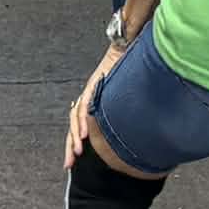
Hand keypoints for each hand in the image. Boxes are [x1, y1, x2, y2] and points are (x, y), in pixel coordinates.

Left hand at [65, 31, 130, 161]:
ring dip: (75, 137)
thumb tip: (139, 127)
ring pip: (77, 117)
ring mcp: (91, 90)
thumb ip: (128, 109)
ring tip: (76, 154)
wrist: (128, 45)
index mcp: (96, 100)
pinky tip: (85, 135)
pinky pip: (87, 105)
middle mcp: (90, 96)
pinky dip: (84, 121)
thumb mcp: (127, 94)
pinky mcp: (95, 84)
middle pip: (75, 123)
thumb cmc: (131, 68)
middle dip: (71, 144)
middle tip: (69, 164)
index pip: (82, 123)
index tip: (76, 159)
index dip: (78, 140)